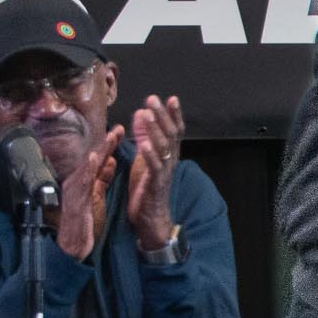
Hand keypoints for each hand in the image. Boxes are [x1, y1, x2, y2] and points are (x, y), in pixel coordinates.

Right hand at [53, 127, 120, 260]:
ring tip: (109, 138)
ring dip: (98, 152)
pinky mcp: (75, 201)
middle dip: (106, 143)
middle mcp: (77, 182)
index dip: (109, 145)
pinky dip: (87, 171)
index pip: (98, 159)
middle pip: (93, 159)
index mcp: (84, 181)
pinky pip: (81, 184)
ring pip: (87, 168)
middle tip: (118, 129)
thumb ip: (102, 178)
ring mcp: (75, 191)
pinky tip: (92, 160)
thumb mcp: (97, 196)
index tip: (121, 131)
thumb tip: (110, 161)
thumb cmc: (85, 222)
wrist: (74, 246)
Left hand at [127, 94, 183, 249]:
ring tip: (148, 113)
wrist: (151, 219)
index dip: (174, 115)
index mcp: (169, 154)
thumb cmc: (147, 188)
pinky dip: (150, 154)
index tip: (171, 98)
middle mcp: (170, 161)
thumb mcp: (144, 157)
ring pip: (163, 147)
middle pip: (171, 134)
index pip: (175, 130)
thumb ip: (144, 136)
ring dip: (155, 129)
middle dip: (162, 115)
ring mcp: (164, 172)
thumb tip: (141, 112)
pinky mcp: (156, 184)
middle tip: (153, 99)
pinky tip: (144, 143)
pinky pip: (155, 167)